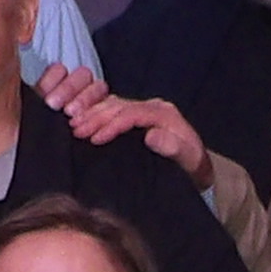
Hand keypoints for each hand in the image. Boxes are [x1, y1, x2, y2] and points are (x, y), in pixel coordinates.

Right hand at [35, 60, 208, 184]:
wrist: (197, 167)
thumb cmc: (191, 166)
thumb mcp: (187, 159)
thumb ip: (172, 147)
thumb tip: (151, 135)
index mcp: (165, 115)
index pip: (133, 114)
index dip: (112, 124)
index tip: (94, 138)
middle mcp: (154, 107)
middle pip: (120, 105)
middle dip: (96, 116)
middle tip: (75, 129)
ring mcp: (145, 110)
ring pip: (114, 104)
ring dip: (93, 113)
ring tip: (73, 124)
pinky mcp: (137, 116)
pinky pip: (113, 108)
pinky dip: (96, 112)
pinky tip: (81, 119)